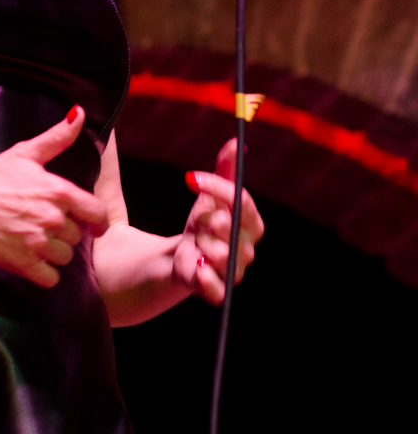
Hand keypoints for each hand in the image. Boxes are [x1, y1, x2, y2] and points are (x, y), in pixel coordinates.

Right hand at [0, 106, 107, 288]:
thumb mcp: (26, 153)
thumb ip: (58, 137)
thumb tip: (78, 113)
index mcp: (58, 191)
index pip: (97, 214)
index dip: (98, 222)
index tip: (93, 225)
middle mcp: (52, 218)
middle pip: (78, 237)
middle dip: (65, 233)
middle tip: (43, 224)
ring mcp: (37, 242)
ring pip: (65, 258)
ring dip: (53, 253)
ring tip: (34, 240)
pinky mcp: (22, 263)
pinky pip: (50, 278)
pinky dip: (43, 273)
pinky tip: (30, 258)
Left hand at [173, 139, 264, 305]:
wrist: (182, 256)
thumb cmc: (203, 222)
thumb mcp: (211, 194)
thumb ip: (225, 169)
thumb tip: (236, 142)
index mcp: (250, 222)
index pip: (241, 202)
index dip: (217, 188)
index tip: (191, 178)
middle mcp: (246, 248)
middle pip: (234, 228)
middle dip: (212, 220)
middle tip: (199, 219)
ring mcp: (232, 270)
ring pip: (222, 255)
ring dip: (202, 244)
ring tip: (193, 243)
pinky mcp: (216, 290)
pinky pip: (218, 290)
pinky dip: (206, 278)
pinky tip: (195, 265)